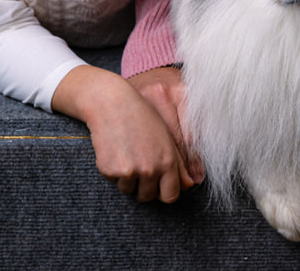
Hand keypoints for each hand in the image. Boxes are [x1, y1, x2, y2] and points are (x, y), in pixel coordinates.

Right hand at [51, 65, 197, 202]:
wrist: (112, 104)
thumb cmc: (141, 118)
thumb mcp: (165, 138)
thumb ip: (178, 164)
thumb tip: (189, 186)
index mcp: (168, 161)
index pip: (170, 195)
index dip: (163, 192)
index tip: (157, 185)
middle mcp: (150, 169)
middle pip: (147, 196)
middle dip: (142, 186)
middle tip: (137, 162)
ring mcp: (129, 171)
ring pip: (128, 190)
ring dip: (126, 178)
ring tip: (126, 152)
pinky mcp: (110, 170)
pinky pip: (112, 181)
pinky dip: (112, 170)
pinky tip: (114, 149)